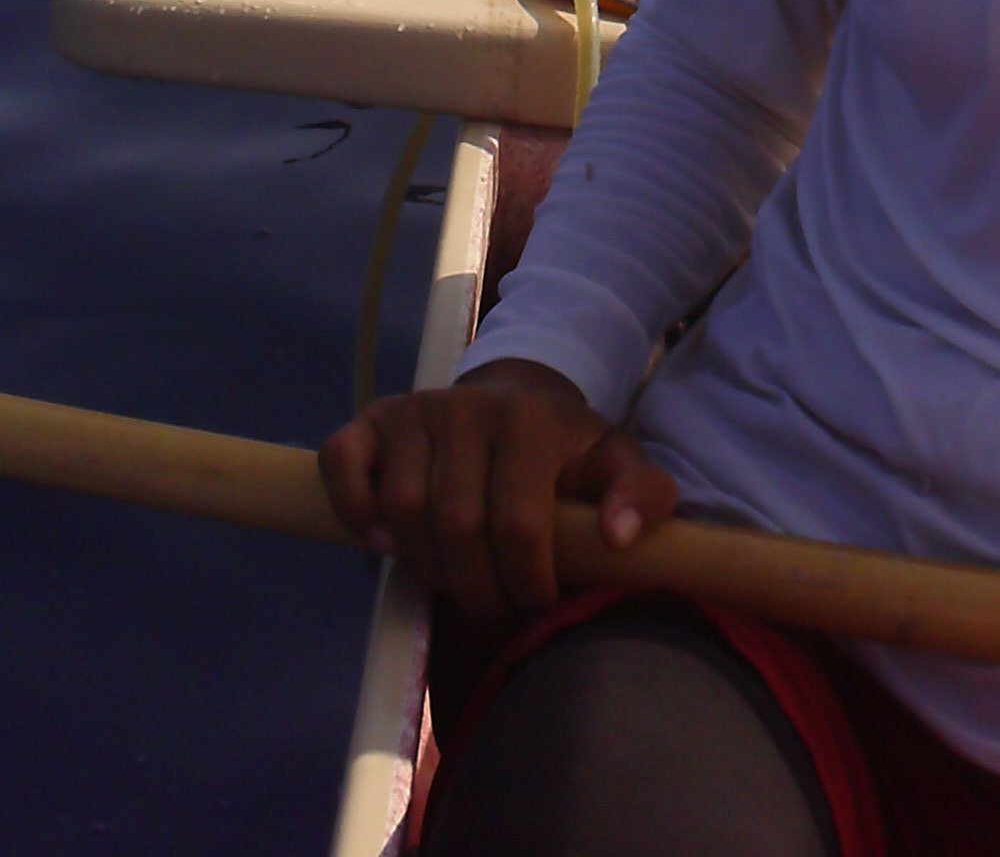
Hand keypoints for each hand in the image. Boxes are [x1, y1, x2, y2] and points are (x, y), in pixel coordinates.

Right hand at [318, 358, 677, 624]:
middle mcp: (467, 408)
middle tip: (494, 612)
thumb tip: (619, 538)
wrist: (514, 400)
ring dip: (425, 565)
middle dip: (477, 588)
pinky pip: (343, 461)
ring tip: (455, 584)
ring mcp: (415, 409)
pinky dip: (353, 507)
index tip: (535, 608)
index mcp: (531, 420)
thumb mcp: (616, 464)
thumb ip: (643, 495)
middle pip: (457, 525)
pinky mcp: (373, 419)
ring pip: (404, 507)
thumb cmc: (565, 450)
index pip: (519, 523)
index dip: (525, 583)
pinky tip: (382, 542)